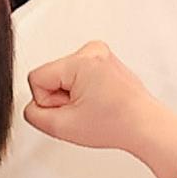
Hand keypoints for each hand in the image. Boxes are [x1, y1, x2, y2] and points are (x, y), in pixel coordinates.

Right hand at [22, 42, 176, 166]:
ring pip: (62, 76)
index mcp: (82, 60)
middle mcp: (92, 50)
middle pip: (50, 75)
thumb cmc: (116, 124)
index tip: (71, 110)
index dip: (47, 101)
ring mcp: (100, 53)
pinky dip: (82, 90)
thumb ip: (33, 114)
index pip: (36, 78)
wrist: (144, 125)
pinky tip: (97, 100)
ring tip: (92, 106)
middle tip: (84, 110)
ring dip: (71, 95)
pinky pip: (76, 75)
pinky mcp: (104, 60)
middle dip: (60, 97)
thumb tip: (31, 104)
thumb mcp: (62, 127)